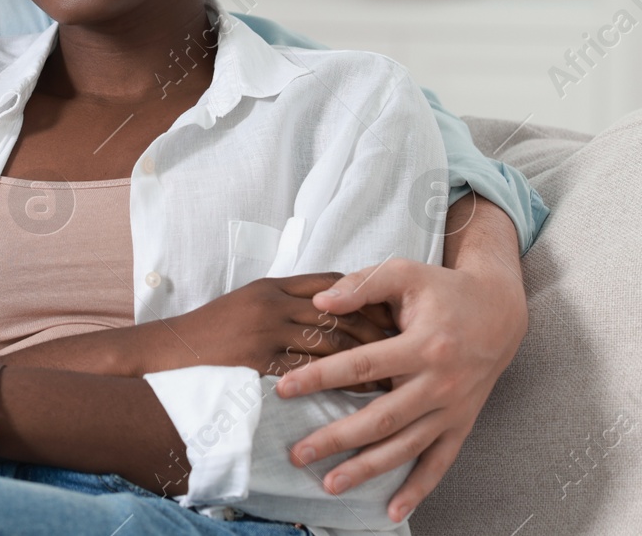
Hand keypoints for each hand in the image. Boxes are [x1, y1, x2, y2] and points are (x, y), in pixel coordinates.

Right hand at [150, 274, 392, 384]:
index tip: (395, 312)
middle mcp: (271, 302)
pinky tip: (361, 394)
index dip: (367, 295)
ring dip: (368, 360)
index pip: (331, 281)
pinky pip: (311, 371)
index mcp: (270, 285)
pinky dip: (341, 382)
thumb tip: (330, 314)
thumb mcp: (246, 305)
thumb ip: (284, 304)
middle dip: (378, 331)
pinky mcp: (258, 361)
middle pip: (339, 311)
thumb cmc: (210, 334)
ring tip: (396, 375)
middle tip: (409, 348)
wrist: (166, 353)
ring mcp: (264, 331)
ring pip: (331, 341)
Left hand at [274, 254, 526, 522]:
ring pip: (406, 447)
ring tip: (330, 484)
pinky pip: (439, 463)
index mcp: (423, 345)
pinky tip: (392, 510)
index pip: (363, 365)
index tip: (284, 388)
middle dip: (336, 438)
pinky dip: (418, 490)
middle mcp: (439, 383)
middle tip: (297, 453)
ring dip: (368, 469)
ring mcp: (452, 409)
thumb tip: (319, 301)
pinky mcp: (462, 424)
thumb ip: (361, 285)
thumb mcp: (404, 273)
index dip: (321, 377)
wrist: (500, 312)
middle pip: (381, 418)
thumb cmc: (443, 290)